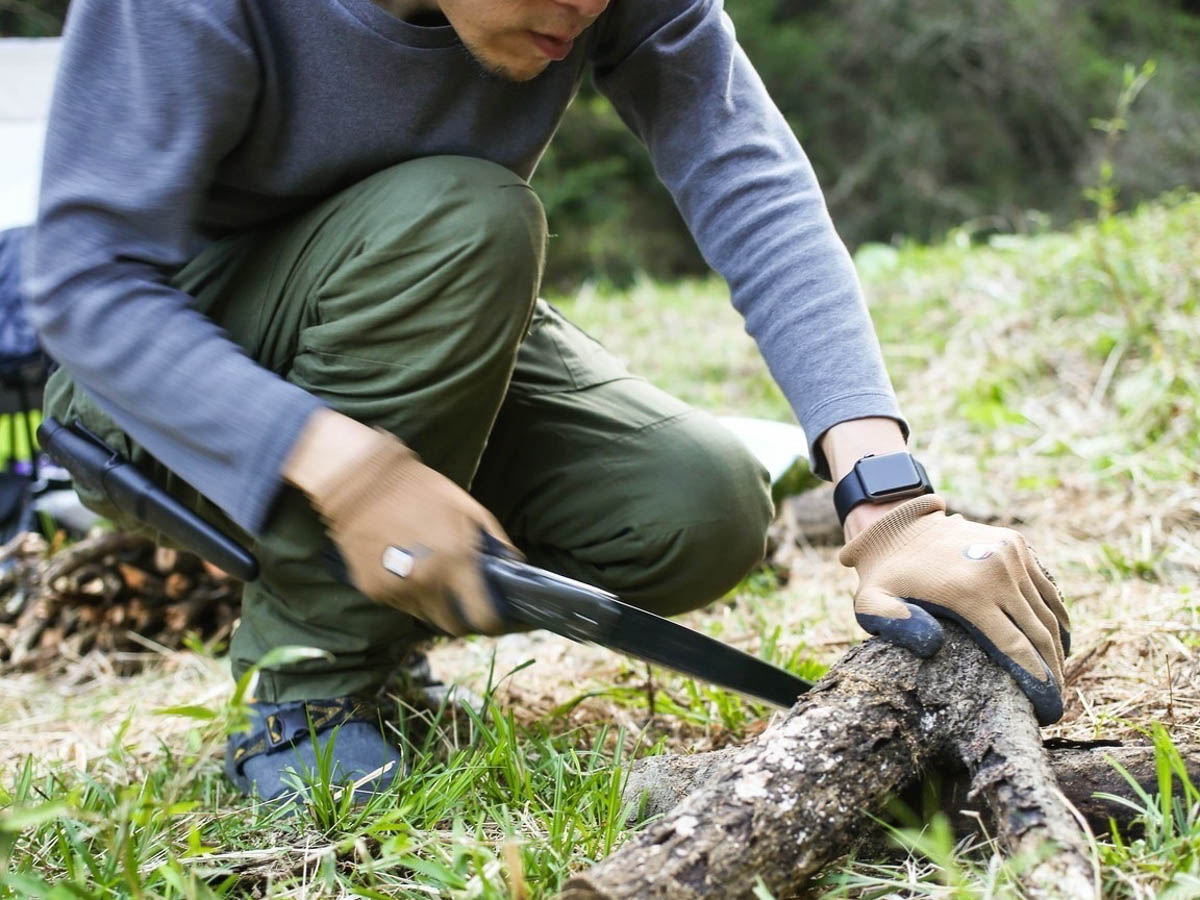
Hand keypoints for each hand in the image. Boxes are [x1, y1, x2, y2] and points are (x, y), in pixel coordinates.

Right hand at [290, 415, 513, 634]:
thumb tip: (513, 565)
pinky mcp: (372, 590)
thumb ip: (495, 541)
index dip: (494, 623)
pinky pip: (399, 603)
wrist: (361, 482)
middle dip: (464, 618)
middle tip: (466, 602)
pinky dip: (408, 593)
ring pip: (424, 615)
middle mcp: (426, 583)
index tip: (496, 619)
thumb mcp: (468, 508)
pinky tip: (406, 569)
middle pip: (452, 626)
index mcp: (455, 562)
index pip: (482, 617)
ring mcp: (396, 590)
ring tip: (434, 577)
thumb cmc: (420, 489)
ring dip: (435, 605)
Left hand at [838, 495, 1069, 724]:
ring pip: (1048, 613)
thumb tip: (934, 645)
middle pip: (1039, 635)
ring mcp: (1010, 554)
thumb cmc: (884, 576)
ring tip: (1058, 680)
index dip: (1037, 684)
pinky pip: (1047, 588)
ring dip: (1058, 649)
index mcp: (967, 593)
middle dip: (1052, 675)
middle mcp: (997, 572)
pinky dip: (1056, 617)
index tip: (1049, 712)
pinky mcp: (1016, 544)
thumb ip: (893, 625)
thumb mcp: (871, 603)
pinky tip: (1058, 641)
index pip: (1016, 648)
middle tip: (1056, 705)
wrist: (895, 525)